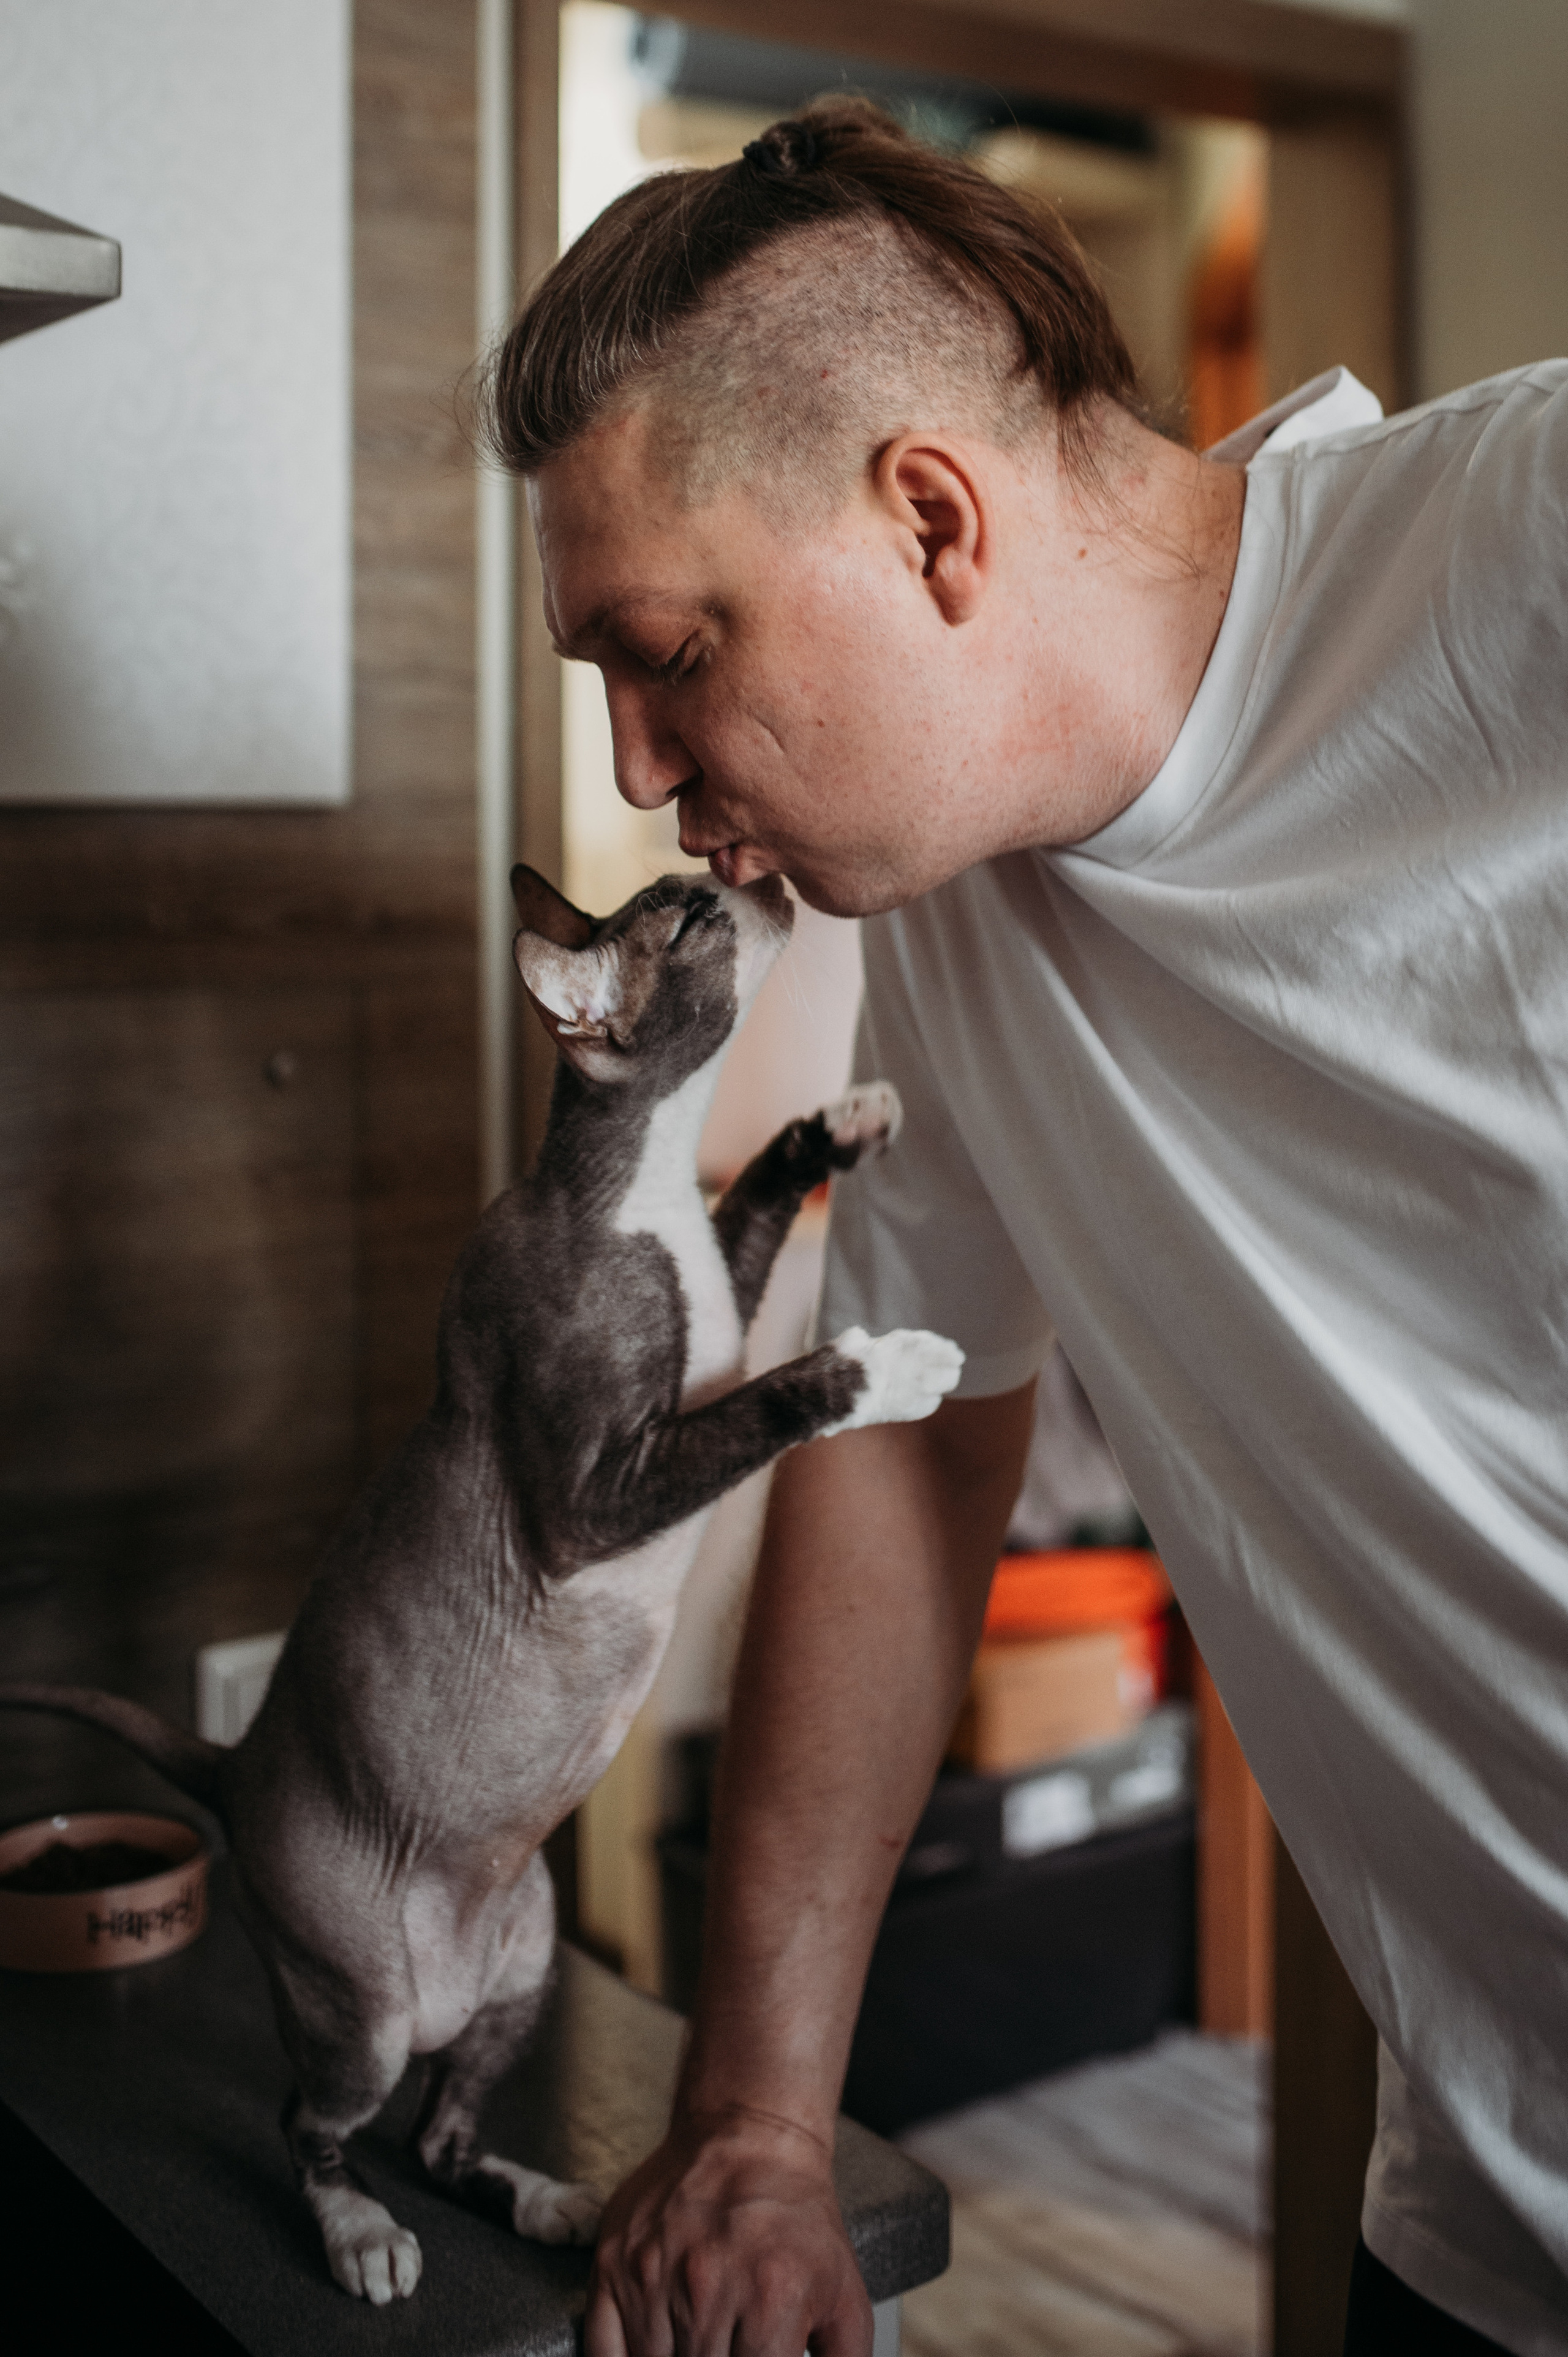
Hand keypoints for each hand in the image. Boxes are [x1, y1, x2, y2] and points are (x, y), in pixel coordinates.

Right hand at [585, 2106, 872, 2356]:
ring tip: (701, 2344)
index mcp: (770, 2304)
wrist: (749, 2135)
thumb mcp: (845, 2296)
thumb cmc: (797, 2220)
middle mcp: (707, 2291)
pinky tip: (653, 2353)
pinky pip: (600, 2351)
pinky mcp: (614, 2263)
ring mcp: (653, 2277)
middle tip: (725, 2348)